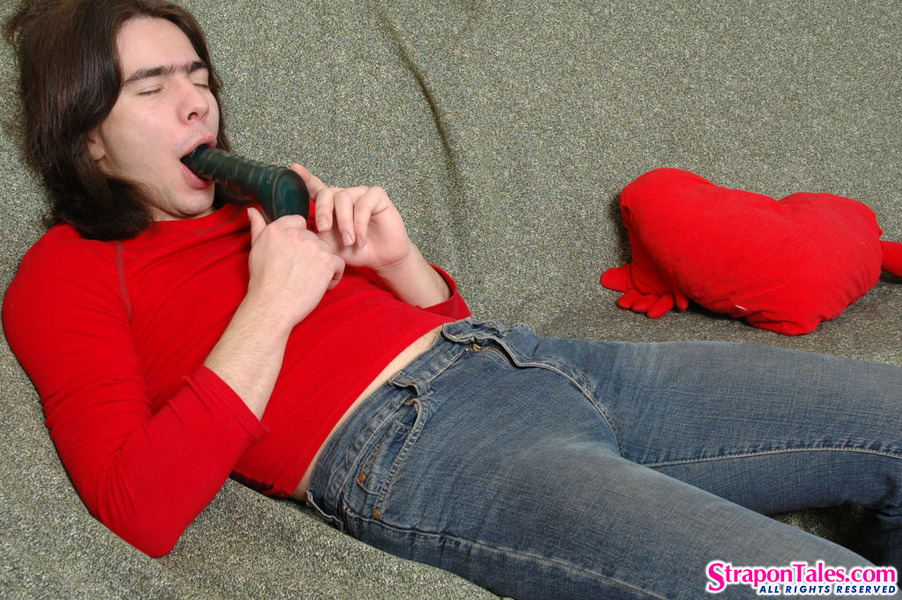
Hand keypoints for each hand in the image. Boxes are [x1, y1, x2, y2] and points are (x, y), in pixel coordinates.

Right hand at [246, 207, 344, 330]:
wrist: (271, 305)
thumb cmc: (263, 282)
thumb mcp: (256, 250)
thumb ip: (258, 227)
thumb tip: (252, 210)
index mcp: (278, 229)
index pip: (299, 222)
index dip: (300, 240)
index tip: (295, 255)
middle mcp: (297, 234)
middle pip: (315, 238)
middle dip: (311, 254)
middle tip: (300, 272)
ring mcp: (314, 246)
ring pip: (327, 251)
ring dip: (323, 265)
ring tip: (309, 281)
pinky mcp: (327, 261)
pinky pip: (339, 264)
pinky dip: (333, 276)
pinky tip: (320, 286)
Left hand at [291, 165, 413, 272]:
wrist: (381, 260)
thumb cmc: (356, 252)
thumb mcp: (330, 246)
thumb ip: (316, 234)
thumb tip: (300, 227)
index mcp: (331, 205)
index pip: (316, 188)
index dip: (306, 178)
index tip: (294, 168)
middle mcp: (345, 196)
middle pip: (327, 193)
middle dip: (322, 211)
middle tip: (324, 229)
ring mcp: (361, 194)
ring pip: (344, 198)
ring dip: (345, 223)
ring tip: (349, 242)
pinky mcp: (377, 196)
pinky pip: (363, 204)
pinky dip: (360, 224)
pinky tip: (360, 239)